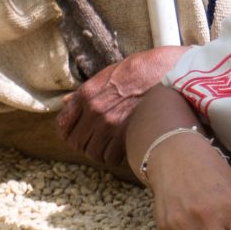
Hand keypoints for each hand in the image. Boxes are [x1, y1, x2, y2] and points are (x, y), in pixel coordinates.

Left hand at [58, 46, 189, 166]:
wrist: (166, 73)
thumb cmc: (139, 71)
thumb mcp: (107, 75)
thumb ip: (85, 92)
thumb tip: (66, 101)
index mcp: (86, 94)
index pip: (63, 124)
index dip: (67, 132)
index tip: (74, 133)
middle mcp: (95, 111)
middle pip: (77, 142)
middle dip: (84, 145)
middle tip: (94, 142)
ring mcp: (110, 125)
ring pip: (93, 153)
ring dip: (99, 152)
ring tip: (109, 146)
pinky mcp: (126, 136)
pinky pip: (111, 158)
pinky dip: (114, 157)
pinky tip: (121, 148)